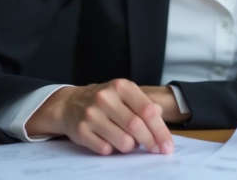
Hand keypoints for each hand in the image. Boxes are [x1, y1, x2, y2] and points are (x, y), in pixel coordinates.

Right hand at [28, 79, 174, 154]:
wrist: (69, 103)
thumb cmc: (104, 100)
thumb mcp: (124, 94)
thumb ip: (143, 103)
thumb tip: (160, 115)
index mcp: (121, 86)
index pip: (147, 110)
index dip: (160, 130)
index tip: (168, 145)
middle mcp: (105, 98)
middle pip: (137, 126)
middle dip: (150, 142)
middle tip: (156, 150)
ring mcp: (91, 115)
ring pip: (123, 141)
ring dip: (131, 146)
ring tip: (129, 141)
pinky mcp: (81, 131)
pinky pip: (106, 149)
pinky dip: (113, 149)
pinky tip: (110, 141)